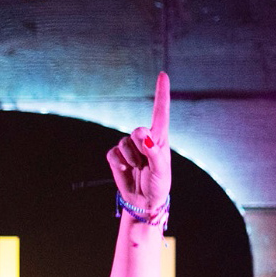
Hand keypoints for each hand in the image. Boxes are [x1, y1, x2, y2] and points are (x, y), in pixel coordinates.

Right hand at [106, 70, 170, 211]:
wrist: (144, 201)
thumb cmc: (158, 185)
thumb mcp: (161, 171)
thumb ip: (154, 153)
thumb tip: (145, 138)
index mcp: (160, 138)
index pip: (160, 112)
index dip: (161, 93)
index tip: (162, 75)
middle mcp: (145, 139)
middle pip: (138, 130)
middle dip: (140, 146)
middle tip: (144, 163)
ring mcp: (130, 148)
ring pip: (123, 143)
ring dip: (130, 159)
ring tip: (137, 170)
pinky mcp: (117, 157)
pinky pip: (112, 153)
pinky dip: (118, 163)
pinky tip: (125, 170)